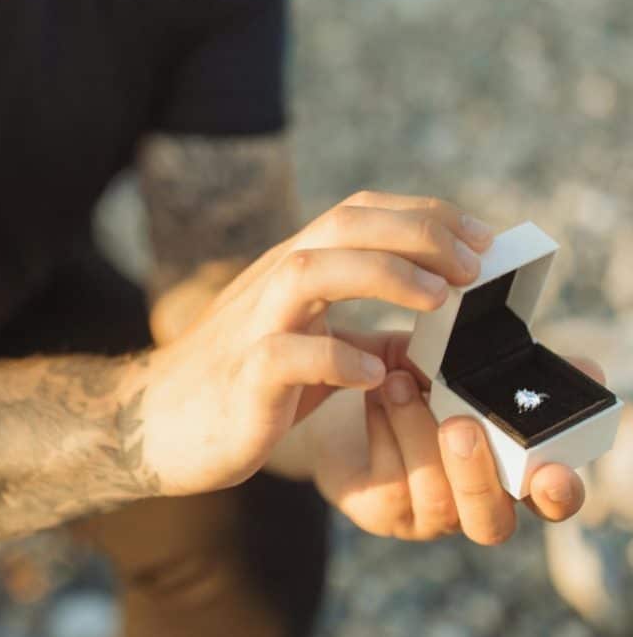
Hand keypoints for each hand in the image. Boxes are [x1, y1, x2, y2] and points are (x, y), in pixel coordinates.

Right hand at [135, 192, 493, 495]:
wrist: (156, 424)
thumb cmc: (239, 387)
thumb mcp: (310, 351)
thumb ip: (364, 337)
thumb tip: (431, 342)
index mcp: (292, 271)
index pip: (358, 212)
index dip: (423, 214)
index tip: (481, 237)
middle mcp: (271, 284)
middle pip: (341, 225)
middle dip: (417, 232)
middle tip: (474, 263)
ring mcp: (252, 327)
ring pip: (310, 271)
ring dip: (382, 274)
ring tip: (440, 297)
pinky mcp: (241, 377)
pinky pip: (285, 355)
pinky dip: (336, 358)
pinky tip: (372, 375)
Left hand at [305, 330, 593, 542]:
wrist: (342, 397)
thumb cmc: (415, 383)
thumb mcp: (458, 373)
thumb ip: (509, 376)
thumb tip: (584, 367)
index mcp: (508, 474)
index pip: (549, 500)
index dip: (558, 493)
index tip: (554, 470)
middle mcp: (472, 505)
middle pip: (492, 520)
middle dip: (478, 473)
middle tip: (461, 426)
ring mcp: (426, 515)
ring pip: (435, 495)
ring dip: (416, 432)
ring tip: (398, 383)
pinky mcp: (380, 510)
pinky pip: (388, 483)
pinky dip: (383, 430)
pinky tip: (376, 395)